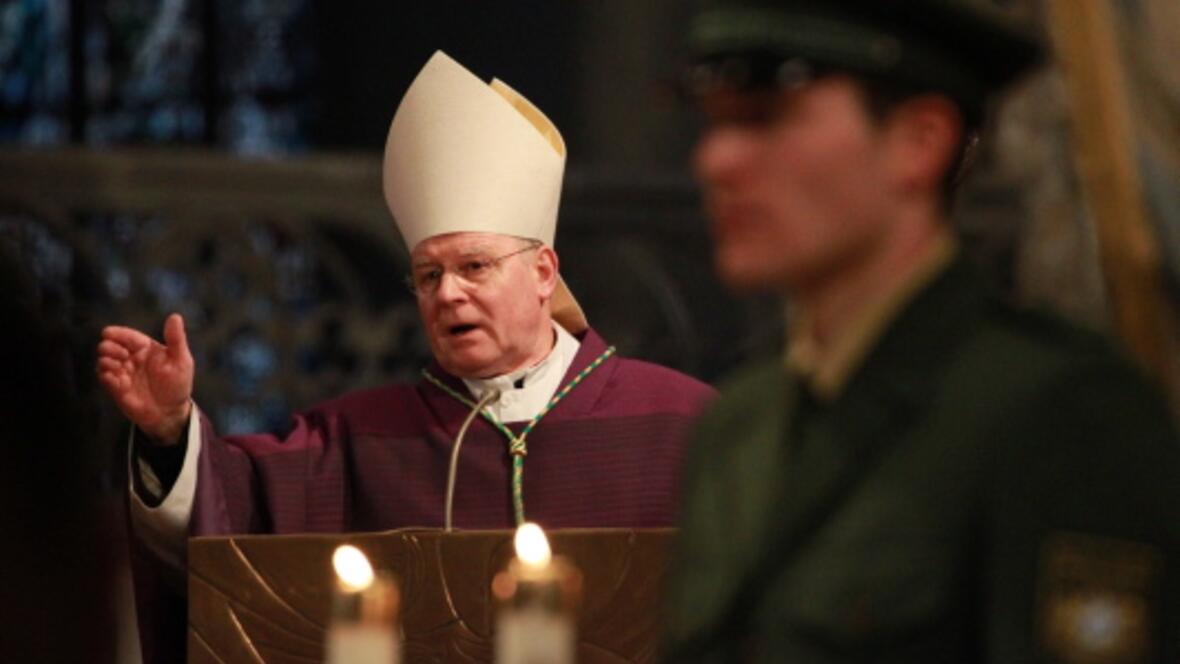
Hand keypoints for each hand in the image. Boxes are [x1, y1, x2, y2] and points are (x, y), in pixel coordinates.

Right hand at [97, 313, 193, 443]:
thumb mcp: (181, 360)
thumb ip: (176, 339)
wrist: (170, 412)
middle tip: (121, 355)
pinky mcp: (116, 387)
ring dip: (106, 360)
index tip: (108, 333)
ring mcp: (122, 372)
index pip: (128, 336)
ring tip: (116, 365)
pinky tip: (112, 377)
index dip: (118, 334)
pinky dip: (105, 375)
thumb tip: (175, 316)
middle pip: (111, 346)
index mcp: (146, 348)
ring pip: (104, 360)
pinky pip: (104, 378)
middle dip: (110, 347)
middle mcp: (131, 358)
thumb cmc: (177, 384)